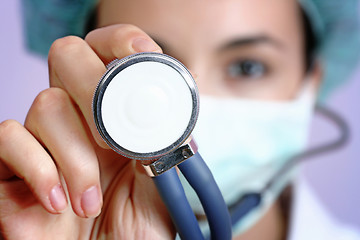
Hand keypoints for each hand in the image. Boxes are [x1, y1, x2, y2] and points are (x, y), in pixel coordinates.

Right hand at [0, 24, 173, 238]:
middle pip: (68, 57)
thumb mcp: (163, 184)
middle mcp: (77, 118)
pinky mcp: (11, 168)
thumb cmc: (136, 227)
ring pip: (46, 105)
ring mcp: (42, 139)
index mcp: (115, 115)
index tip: (141, 57)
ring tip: (91, 200)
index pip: (107, 53)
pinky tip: (61, 202)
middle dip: (94, 90)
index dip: (120, 43)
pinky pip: (9, 138)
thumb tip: (167, 112)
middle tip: (112, 139)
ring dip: (77, 156)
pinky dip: (41, 169)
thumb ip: (163, 145)